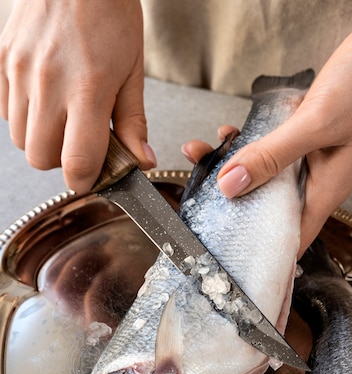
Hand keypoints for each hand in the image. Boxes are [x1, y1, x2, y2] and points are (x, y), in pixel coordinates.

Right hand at [0, 0, 155, 192]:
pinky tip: (46, 100)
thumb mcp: (133, 71)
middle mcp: (47, 83)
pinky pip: (5, 112)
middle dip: (63, 161)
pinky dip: (25, 118)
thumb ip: (133, 122)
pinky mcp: (3, 60)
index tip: (93, 177)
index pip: (77, 162)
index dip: (86, 181)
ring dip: (43, 141)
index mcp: (87, 89)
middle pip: (42, 158)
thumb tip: (140, 161)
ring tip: (64, 118)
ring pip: (21, 139)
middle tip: (82, 143)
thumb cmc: (110, 14)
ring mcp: (19, 71)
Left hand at [193, 0, 351, 256]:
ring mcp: (307, 156)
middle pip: (266, 204)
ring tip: (199, 154)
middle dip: (232, 202)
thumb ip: (272, 155)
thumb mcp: (317, 125)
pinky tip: (228, 133)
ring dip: (231, 165)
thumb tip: (230, 185)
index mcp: (325, 190)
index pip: (291, 237)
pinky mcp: (302, 134)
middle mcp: (314, 178)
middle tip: (197, 193)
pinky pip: (267, 146)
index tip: (228, 254)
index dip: (262, 252)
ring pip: (262, 173)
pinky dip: (245, 141)